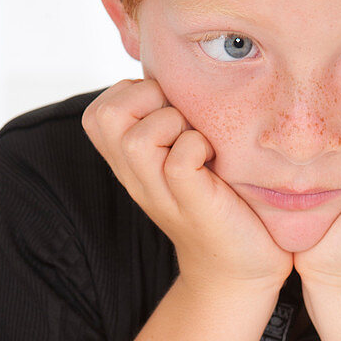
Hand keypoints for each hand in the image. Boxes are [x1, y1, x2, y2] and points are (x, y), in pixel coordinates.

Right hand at [82, 78, 292, 296]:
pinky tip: (214, 162)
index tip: (169, 113)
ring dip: (173, 125)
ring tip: (199, 143)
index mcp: (132, 164)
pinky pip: (178, 159)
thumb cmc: (222, 205)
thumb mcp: (186, 157)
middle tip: (181, 122)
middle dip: (145, 100)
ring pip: (135, 137)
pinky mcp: (191, 202)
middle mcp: (137, 177)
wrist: (240, 270)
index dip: (133, 95)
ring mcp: (160, 192)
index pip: (100, 109)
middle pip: (104, 116)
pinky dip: (197, 148)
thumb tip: (179, 70)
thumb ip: (171, 122)